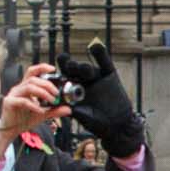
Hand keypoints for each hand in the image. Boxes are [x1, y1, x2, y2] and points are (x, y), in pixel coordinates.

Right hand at [0, 67, 68, 155]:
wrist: (10, 131)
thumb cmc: (23, 120)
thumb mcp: (42, 114)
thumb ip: (54, 111)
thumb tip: (68, 109)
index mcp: (25, 87)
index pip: (32, 72)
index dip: (42, 67)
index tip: (53, 69)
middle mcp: (19, 89)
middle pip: (33, 79)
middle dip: (47, 85)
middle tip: (56, 94)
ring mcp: (13, 95)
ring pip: (29, 87)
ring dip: (43, 93)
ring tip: (51, 101)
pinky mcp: (9, 103)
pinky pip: (23, 101)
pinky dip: (34, 106)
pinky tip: (40, 111)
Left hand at [56, 42, 144, 157]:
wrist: (118, 124)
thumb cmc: (98, 123)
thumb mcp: (87, 119)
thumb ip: (79, 113)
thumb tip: (70, 109)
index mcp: (72, 91)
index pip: (62, 79)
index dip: (56, 73)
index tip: (52, 71)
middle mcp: (82, 81)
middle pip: (73, 70)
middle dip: (68, 66)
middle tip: (66, 64)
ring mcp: (95, 77)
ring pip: (86, 68)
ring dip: (82, 66)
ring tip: (82, 69)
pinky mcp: (109, 74)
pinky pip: (104, 62)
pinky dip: (100, 54)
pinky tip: (95, 46)